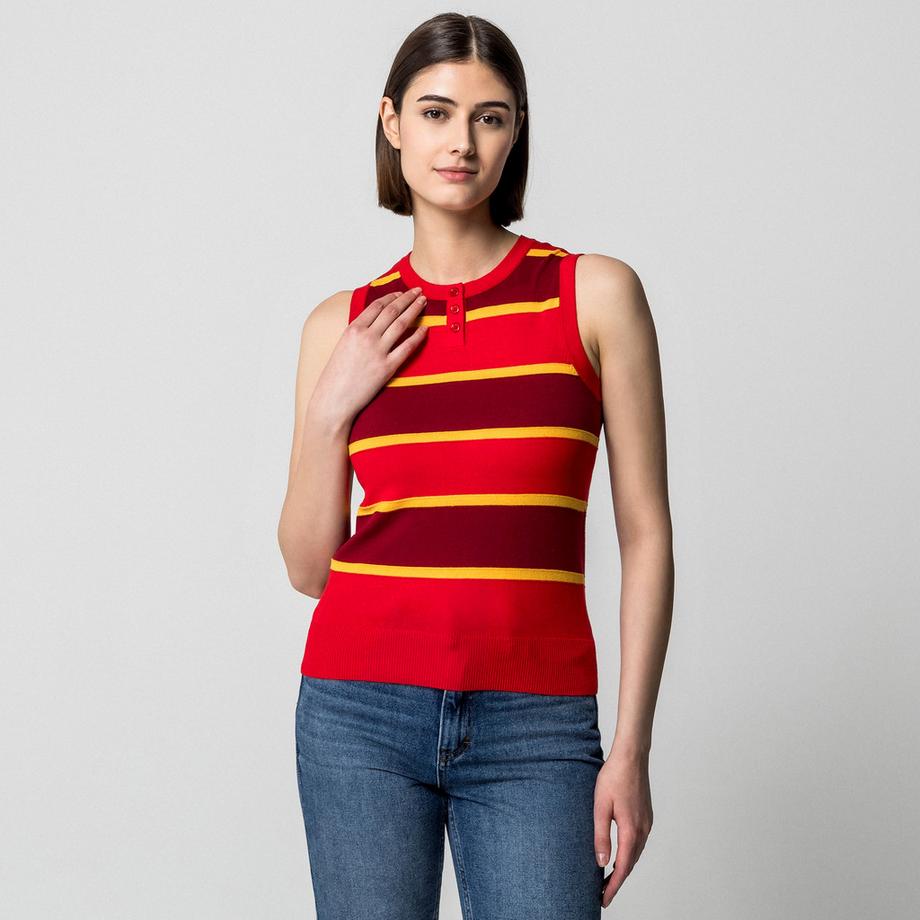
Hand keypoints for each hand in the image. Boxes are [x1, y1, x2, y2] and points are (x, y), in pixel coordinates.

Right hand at [312, 287, 428, 423]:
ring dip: (415, 310)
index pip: (377, 306)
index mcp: (353, 329)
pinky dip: (417, 336)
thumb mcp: (343, 346)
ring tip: (423, 302)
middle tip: (419, 291)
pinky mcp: (387, 368)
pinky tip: (425, 329)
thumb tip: (375, 322)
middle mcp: (366, 337)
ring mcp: (378, 352)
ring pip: (401, 324)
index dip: (392, 296)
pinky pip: (407, 347)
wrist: (334, 399)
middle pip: (392, 311)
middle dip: (407, 298)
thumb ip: (358, 332)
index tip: (402, 292)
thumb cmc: (336, 376)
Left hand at [594, 745, 652, 908]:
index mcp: (631, 830)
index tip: (603, 899)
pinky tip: (621, 854)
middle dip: (617, 881)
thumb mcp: (600, 807)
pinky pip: (638, 842)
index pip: (623, 867)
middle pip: (631, 864)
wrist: (631, 756)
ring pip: (635, 853)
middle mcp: (642, 830)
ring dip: (624, 868)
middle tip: (603, 894)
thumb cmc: (613, 778)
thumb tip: (601, 863)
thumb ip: (601, 836)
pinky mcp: (646, 816)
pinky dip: (629, 854)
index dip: (613, 886)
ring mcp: (646, 823)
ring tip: (609, 878)